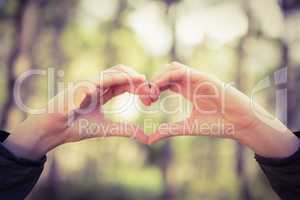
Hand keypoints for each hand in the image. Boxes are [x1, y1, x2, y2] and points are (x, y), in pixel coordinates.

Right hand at [3, 65, 149, 159]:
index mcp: (102, 92)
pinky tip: (132, 81)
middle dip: (137, 78)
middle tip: (150, 86)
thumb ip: (125, 130)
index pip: (124, 84)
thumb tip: (146, 138)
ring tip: (144, 80)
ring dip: (130, 75)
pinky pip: (102, 78)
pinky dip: (118, 78)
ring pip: (114, 71)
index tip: (151, 93)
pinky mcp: (82, 85)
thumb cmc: (76, 127)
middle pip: (121, 74)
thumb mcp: (107, 128)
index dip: (137, 86)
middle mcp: (97, 85)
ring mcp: (89, 83)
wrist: (55, 130)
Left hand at [147, 62, 298, 157]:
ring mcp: (198, 78)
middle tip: (147, 99)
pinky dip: (166, 77)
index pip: (165, 83)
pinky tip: (158, 88)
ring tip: (152, 94)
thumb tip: (149, 139)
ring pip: (171, 67)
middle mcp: (191, 82)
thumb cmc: (217, 125)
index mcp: (188, 91)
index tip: (147, 103)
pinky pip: (181, 71)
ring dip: (158, 78)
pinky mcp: (204, 78)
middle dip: (152, 82)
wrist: (240, 123)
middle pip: (165, 73)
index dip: (153, 89)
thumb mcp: (187, 127)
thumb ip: (168, 130)